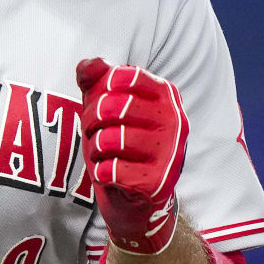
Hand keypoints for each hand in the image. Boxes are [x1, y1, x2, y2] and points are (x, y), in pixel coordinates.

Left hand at [76, 58, 188, 255]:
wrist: (135, 198)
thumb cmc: (120, 143)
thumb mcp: (105, 105)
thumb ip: (95, 79)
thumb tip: (87, 66)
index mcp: (166, 95)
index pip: (122, 77)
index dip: (100, 90)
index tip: (101, 103)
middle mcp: (175, 121)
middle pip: (112, 107)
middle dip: (91, 120)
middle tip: (95, 132)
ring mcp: (170, 153)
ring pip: (110, 140)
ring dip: (96, 149)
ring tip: (104, 154)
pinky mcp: (157, 182)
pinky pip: (110, 170)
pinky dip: (101, 173)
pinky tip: (112, 175)